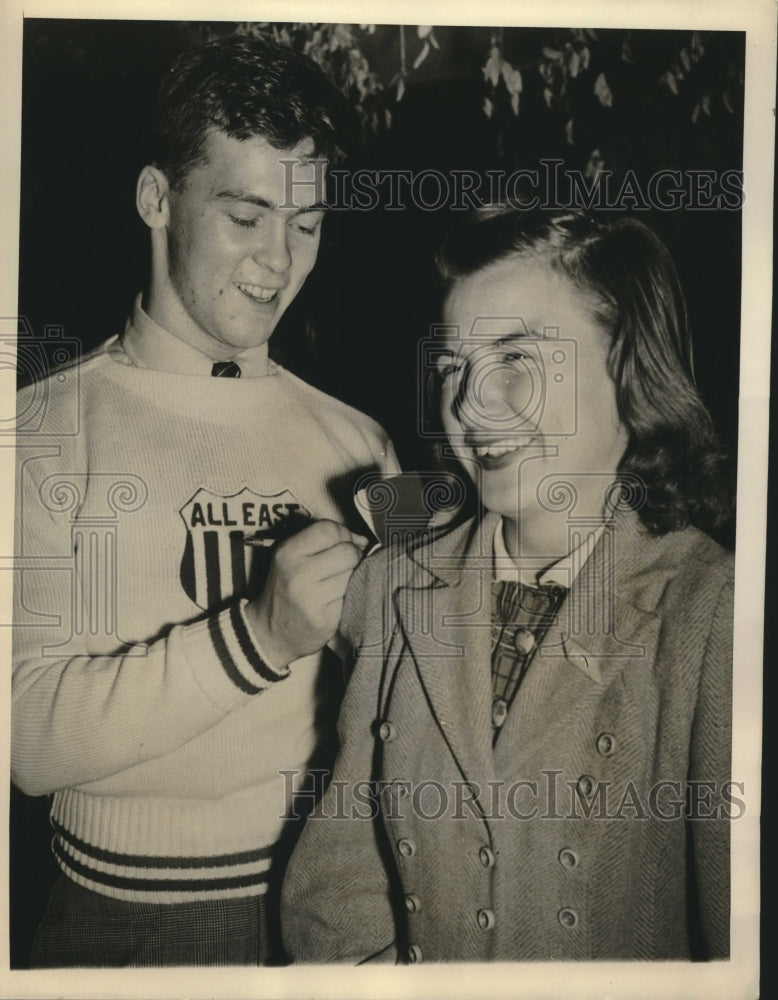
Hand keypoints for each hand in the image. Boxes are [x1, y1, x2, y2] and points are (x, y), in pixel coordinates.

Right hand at [244, 519, 367, 668]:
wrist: (271, 632)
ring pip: (352, 574)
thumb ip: (321, 541)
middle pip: (347, 551)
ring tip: (335, 583)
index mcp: (287, 552)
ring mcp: (311, 598)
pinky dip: (347, 596)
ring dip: (351, 577)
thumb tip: (361, 539)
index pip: (328, 529)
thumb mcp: (291, 557)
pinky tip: (333, 600)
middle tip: (346, 564)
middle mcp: (297, 573)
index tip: (345, 542)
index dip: (344, 533)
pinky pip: (349, 596)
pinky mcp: (324, 618)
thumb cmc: (287, 589)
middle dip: (353, 555)